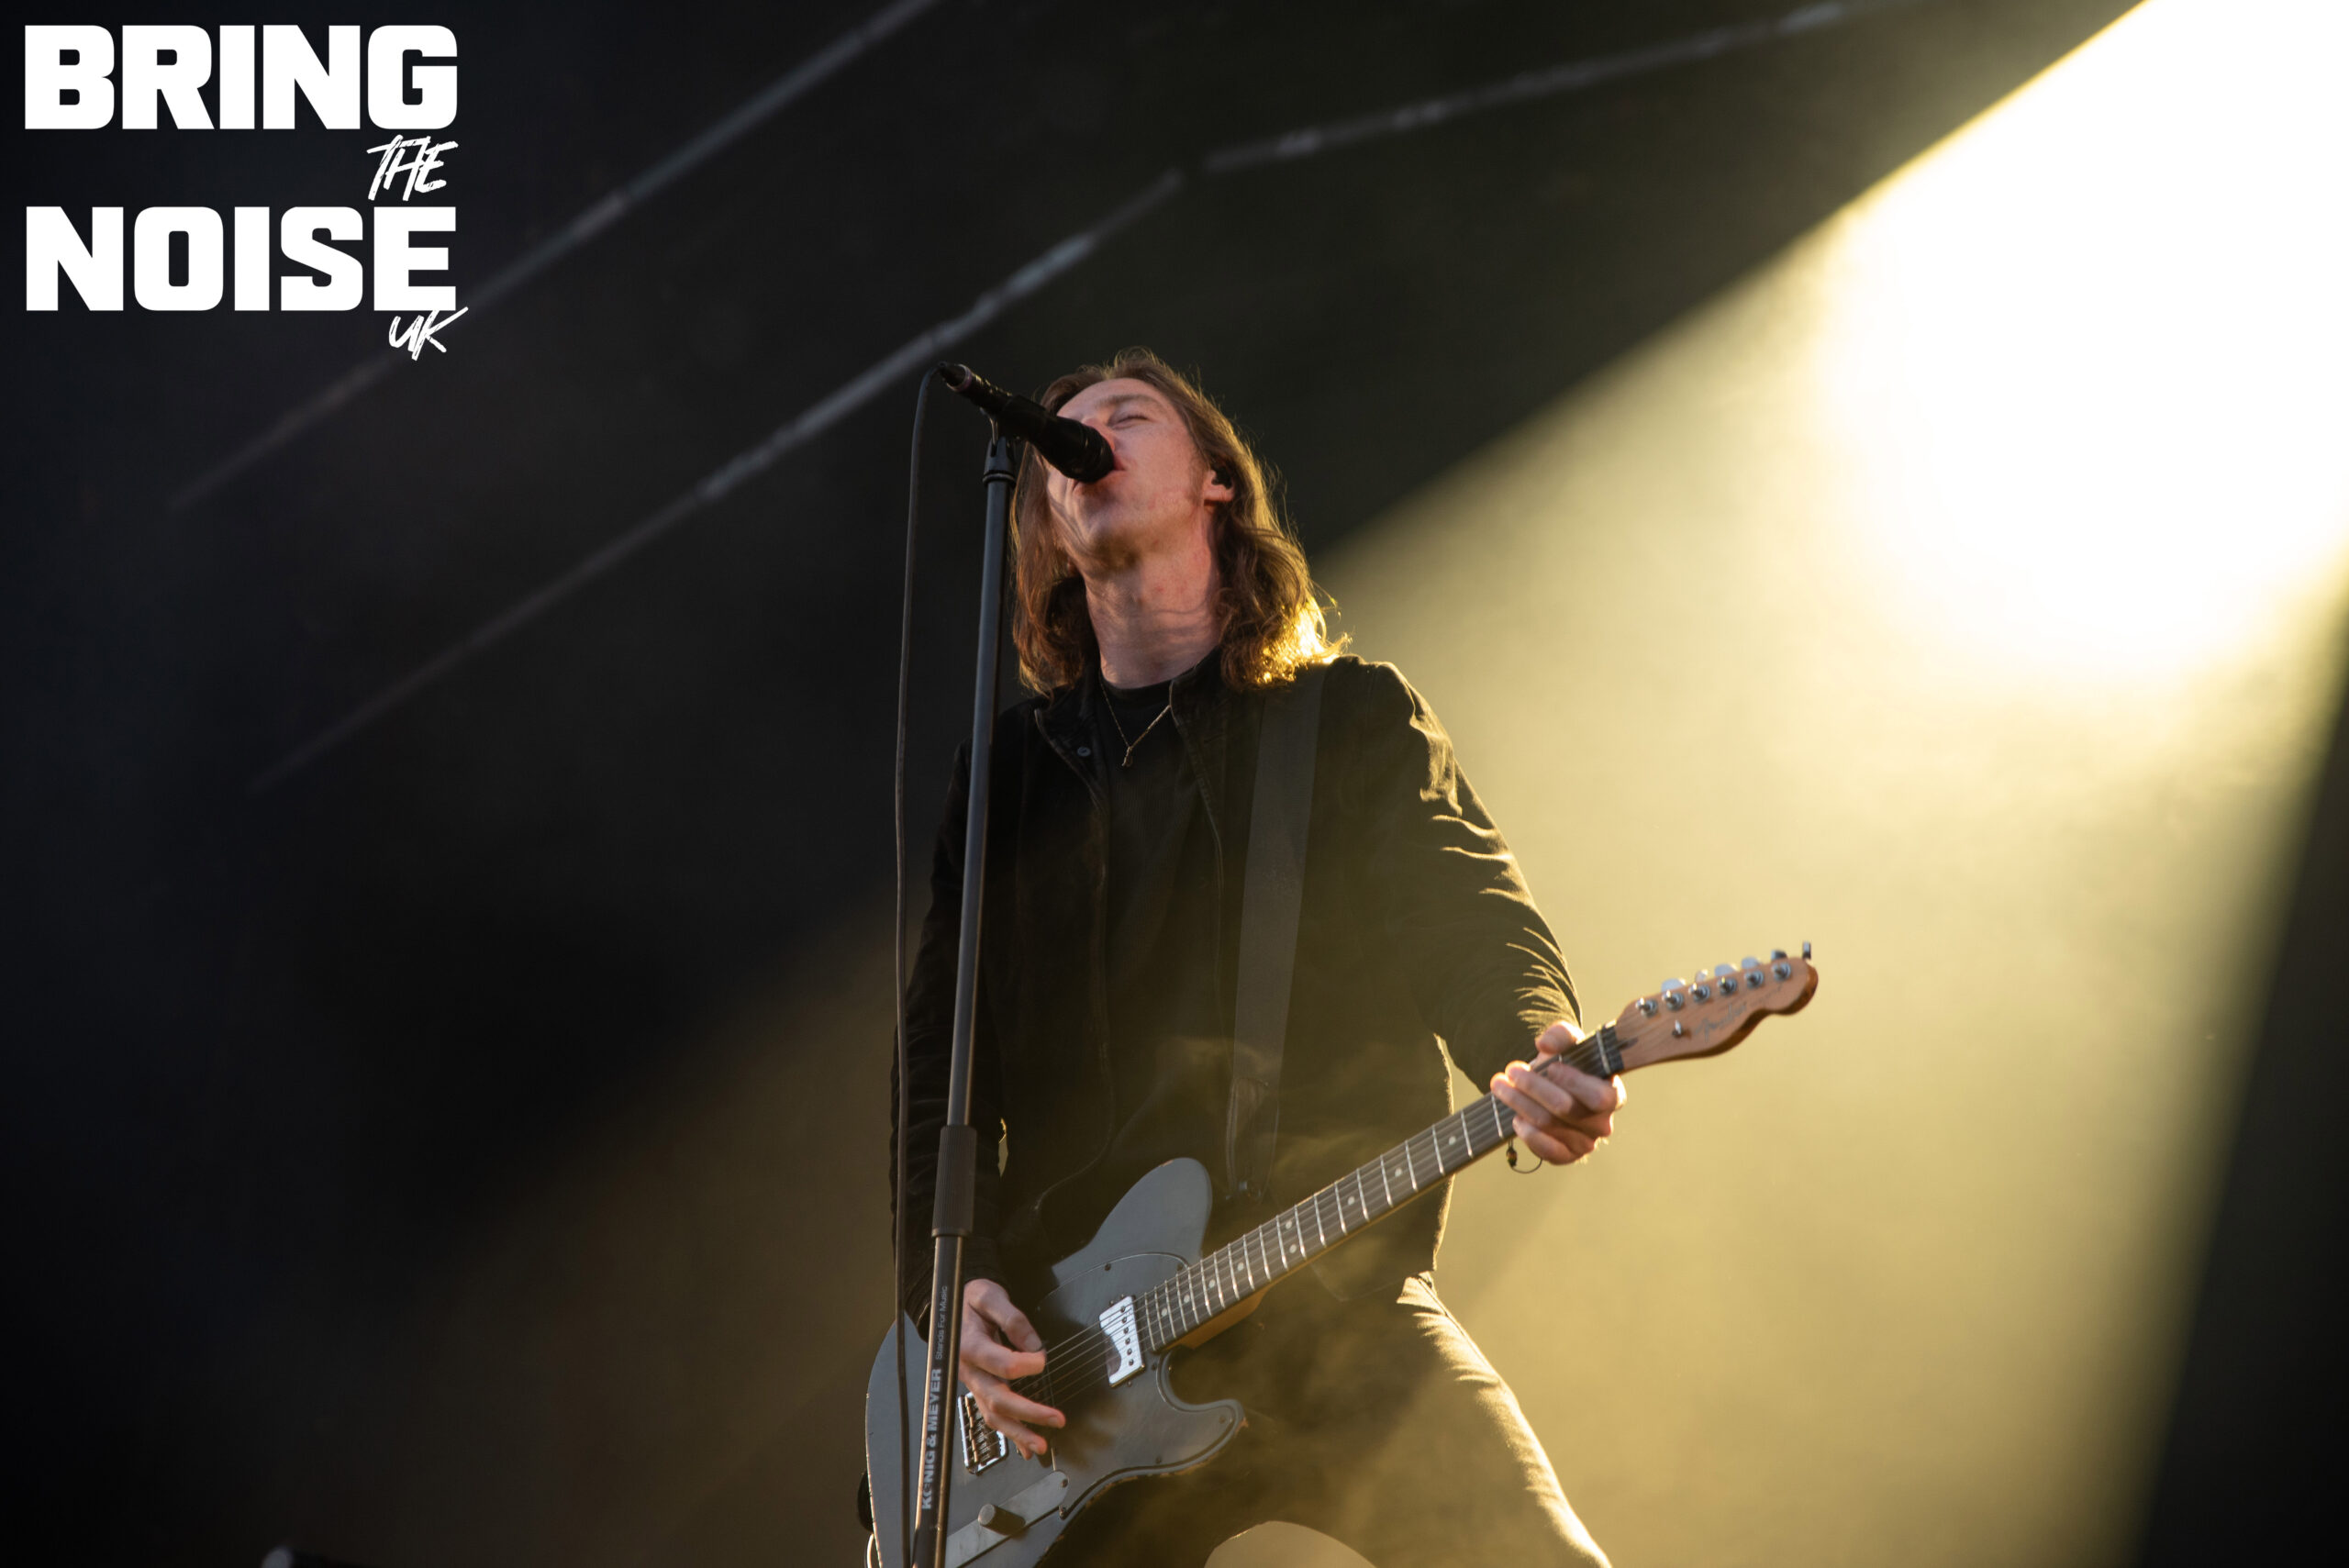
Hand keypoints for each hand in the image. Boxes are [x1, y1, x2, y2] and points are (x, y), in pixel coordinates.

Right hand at [957, 1278, 1064, 1458]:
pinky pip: (993, 1416)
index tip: (1042, 1360)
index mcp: (969, 1345)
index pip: (998, 1363)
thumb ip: (1012, 1318)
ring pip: (994, 1415)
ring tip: (1041, 1445)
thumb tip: (1033, 1345)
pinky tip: (1026, 1447)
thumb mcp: (989, 1296)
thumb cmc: (971, 1301)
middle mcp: (969, 1370)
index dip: (1024, 1364)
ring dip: (1019, 1432)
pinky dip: (1011, 1434)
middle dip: (1028, 1412)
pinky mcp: (981, 1390)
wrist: (953, 1308)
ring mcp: (974, 1384)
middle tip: (1055, 1418)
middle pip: (998, 1398)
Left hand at [1490, 1020, 1624, 1165]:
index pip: (1598, 1096)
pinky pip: (1547, 1151)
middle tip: (1511, 1069)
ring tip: (1500, 1085)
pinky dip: (1527, 1134)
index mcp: (1612, 1095)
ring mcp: (1585, 1143)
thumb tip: (1545, 1044)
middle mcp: (1602, 1123)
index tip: (1549, 1066)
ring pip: (1548, 1124)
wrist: (1552, 1088)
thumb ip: (1560, 1035)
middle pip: (1564, 1108)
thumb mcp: (1567, 1042)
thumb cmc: (1566, 1063)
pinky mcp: (1566, 1156)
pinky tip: (1515, 1118)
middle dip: (1533, 1086)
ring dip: (1519, 1103)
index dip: (1573, 1082)